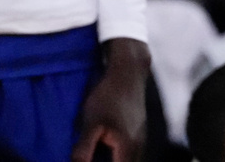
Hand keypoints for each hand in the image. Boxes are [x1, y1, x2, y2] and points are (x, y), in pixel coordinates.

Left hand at [72, 38, 149, 161]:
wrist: (127, 72)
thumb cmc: (108, 96)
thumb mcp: (90, 123)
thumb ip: (83, 150)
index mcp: (127, 148)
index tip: (90, 161)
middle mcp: (138, 146)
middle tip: (90, 157)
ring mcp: (141, 138)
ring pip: (129, 160)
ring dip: (113, 160)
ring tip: (96, 156)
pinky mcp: (139, 131)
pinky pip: (129, 153)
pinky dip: (117, 157)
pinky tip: (105, 151)